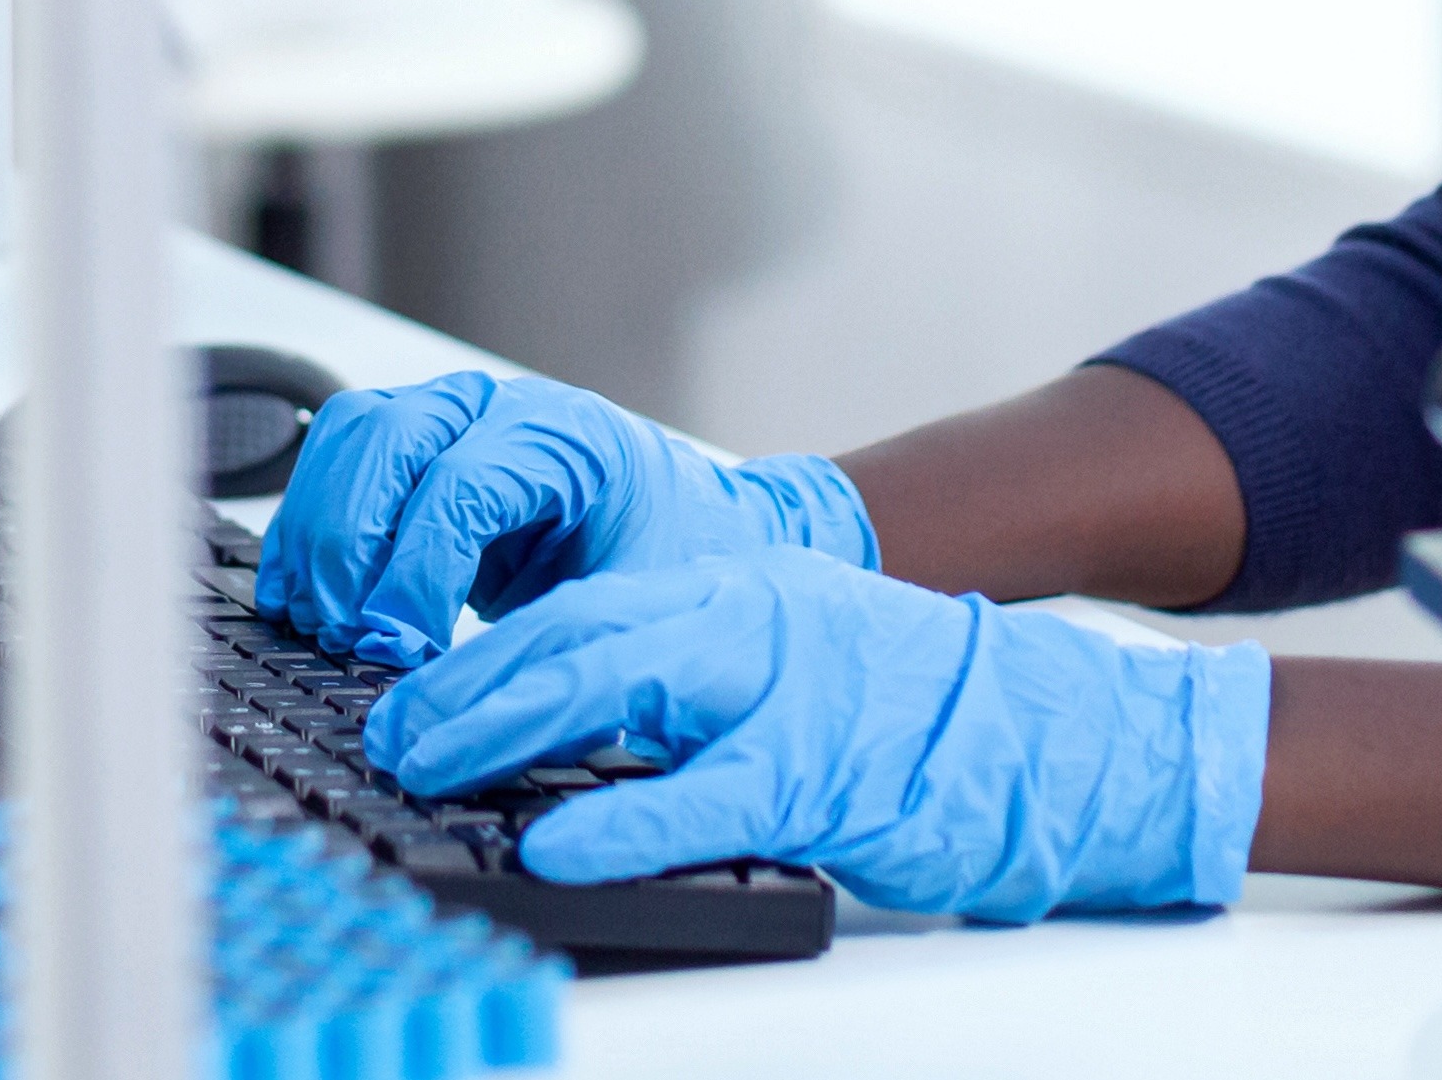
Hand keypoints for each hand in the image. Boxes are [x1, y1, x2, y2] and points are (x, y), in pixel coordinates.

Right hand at [260, 372, 876, 668]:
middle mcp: (501, 407)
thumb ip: (551, 644)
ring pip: (348, 439)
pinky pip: (336, 459)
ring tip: (321, 624)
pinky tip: (304, 598)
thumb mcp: (632, 608)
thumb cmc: (669, 564)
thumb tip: (461, 707)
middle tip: (347, 638)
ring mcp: (451, 415)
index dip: (414, 574)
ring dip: (317, 533)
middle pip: (385, 439)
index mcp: (568, 436)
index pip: (459, 486)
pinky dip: (309, 526)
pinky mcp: (414, 445)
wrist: (691, 530)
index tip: (397, 651)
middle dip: (350, 547)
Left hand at [365, 550, 1268, 923]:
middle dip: (464, 682)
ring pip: (620, 685)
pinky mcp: (826, 773)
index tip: (403, 696)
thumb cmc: (910, 717)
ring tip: (425, 763)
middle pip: (577, 632)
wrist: (1055, 730)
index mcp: (735, 598)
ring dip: (507, 723)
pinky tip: (554, 843)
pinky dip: (620, 819)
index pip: (580, 606)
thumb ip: (685, 690)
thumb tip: (558, 727)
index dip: (480, 649)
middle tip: (386, 732)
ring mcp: (788, 691)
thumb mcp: (784, 668)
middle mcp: (750, 623)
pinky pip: (704, 795)